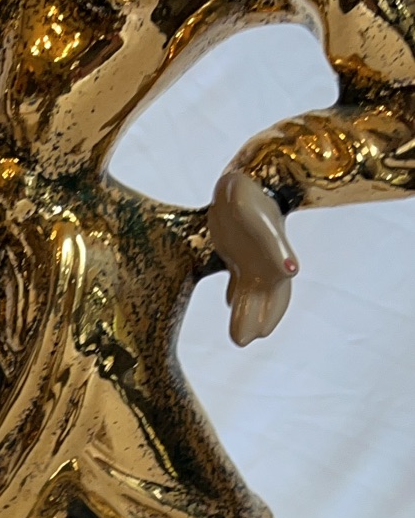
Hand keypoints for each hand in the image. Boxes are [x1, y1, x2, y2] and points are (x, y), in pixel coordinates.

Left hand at [211, 169, 298, 346]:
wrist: (246, 178)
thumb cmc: (248, 194)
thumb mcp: (257, 215)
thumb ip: (274, 246)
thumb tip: (290, 270)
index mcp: (271, 256)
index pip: (277, 288)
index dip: (272, 308)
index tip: (263, 331)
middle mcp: (266, 262)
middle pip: (268, 298)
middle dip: (258, 318)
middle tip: (243, 340)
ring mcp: (253, 260)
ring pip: (253, 293)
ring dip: (245, 313)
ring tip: (239, 337)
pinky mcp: (239, 255)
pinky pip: (239, 280)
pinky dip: (235, 293)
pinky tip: (227, 300)